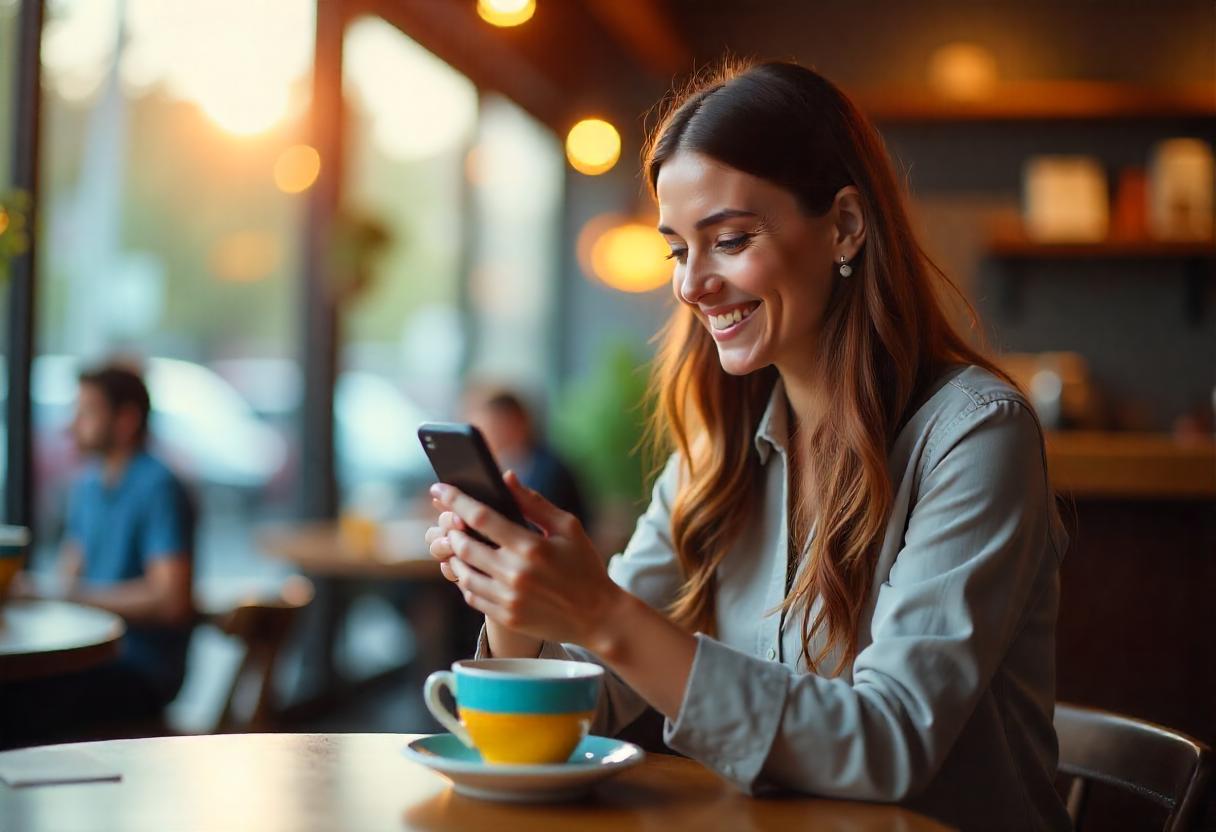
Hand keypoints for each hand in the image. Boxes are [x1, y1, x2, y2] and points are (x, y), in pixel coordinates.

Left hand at [430, 472, 624, 649]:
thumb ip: (533, 502)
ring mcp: (509, 598)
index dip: (455, 499)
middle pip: (464, 545)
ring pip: (463, 573)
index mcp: (531, 546)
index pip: (480, 517)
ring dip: (454, 556)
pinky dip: (465, 580)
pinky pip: (471, 596)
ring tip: (459, 545)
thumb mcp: (567, 527)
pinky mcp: (506, 616)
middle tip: (450, 521)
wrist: (597, 615)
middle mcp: (515, 573)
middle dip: (451, 529)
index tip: (439, 488)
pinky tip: (471, 570)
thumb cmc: (584, 565)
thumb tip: (505, 478)